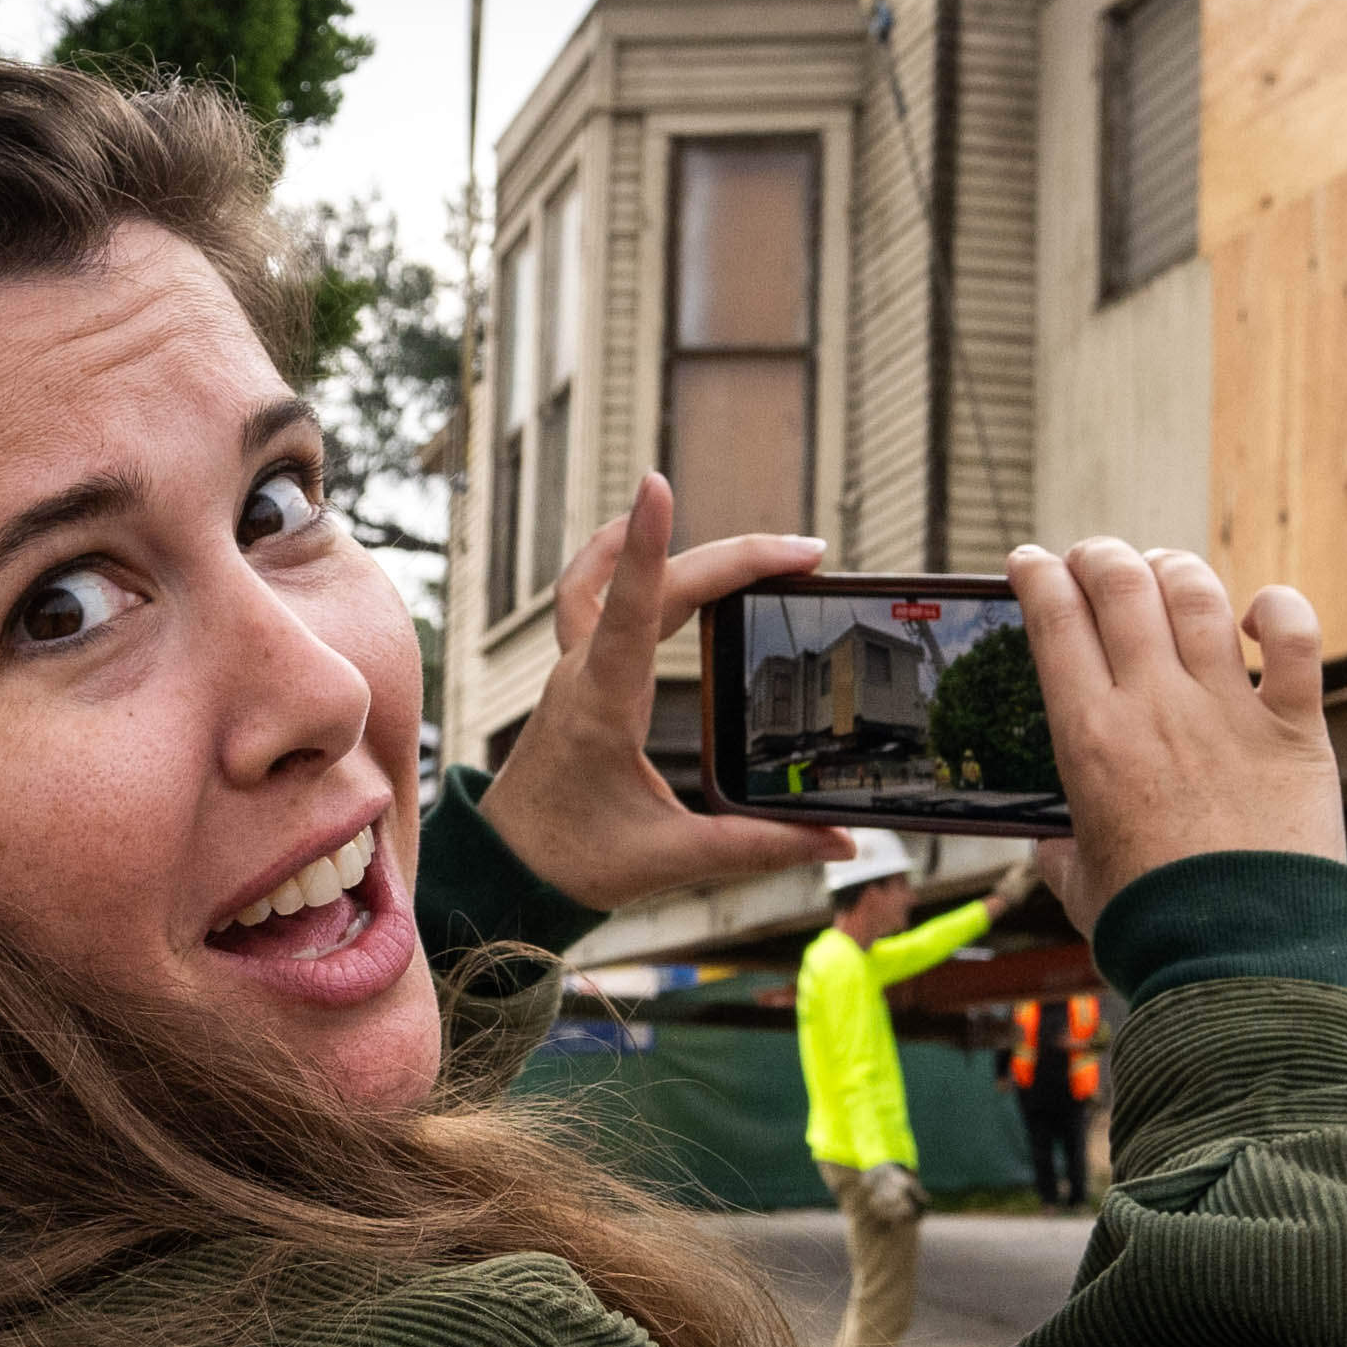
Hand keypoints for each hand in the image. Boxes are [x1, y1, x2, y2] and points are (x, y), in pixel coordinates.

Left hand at [470, 475, 852, 914]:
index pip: (630, 608)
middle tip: (807, 556)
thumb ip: (759, 847)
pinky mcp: (575, 672)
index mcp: (602, 706)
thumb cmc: (573, 861)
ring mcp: (574, 665)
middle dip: (735, 559)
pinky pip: (587, 592)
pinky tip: (642, 535)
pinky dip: (619, 556)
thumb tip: (840, 841)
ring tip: (755, 547)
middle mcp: (584, 672)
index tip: (657, 482)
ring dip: (679, 548)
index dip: (649, 545)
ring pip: (617, 578)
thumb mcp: (671, 859)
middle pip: (656, 586)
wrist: (506, 865)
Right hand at [1005, 537, 1343, 926]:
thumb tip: (1052, 849)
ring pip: (1196, 594)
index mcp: (1090, 740)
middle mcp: (1156, 707)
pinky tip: (1257, 615)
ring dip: (1172, 567)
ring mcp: (1229, 710)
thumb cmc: (1157, 930)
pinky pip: (1294, 637)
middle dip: (1097, 555)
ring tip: (1162, 571)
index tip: (1029, 564)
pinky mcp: (1296, 727)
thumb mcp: (1083, 891)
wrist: (1243, 959)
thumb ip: (1062, 858)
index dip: (1036, 575)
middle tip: (1092, 561)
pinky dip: (1277, 609)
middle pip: (1119, 584)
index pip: (1052, 619)